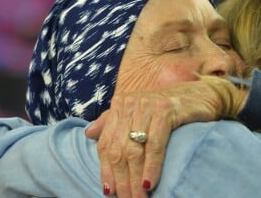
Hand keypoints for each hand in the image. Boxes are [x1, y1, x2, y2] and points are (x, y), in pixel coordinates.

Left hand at [86, 78, 245, 196]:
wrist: (195, 95)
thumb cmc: (163, 108)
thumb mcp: (135, 112)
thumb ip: (111, 122)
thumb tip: (88, 134)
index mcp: (119, 105)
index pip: (106, 142)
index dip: (105, 168)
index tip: (108, 190)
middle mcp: (130, 103)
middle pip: (119, 148)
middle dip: (121, 179)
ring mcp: (146, 106)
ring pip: (135, 149)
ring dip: (135, 179)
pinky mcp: (165, 110)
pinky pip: (154, 144)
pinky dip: (151, 166)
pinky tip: (149, 184)